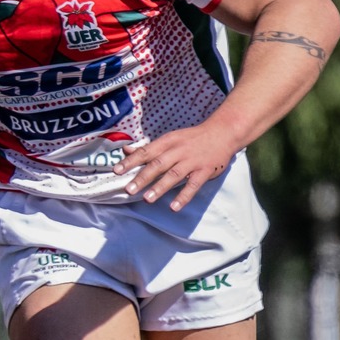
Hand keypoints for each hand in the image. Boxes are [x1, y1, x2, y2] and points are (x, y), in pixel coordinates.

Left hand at [116, 120, 239, 210]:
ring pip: (174, 175)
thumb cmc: (192, 138)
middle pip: (158, 164)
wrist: (223, 132)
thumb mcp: (169, 139)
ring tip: (148, 199)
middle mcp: (178, 151)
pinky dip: (184, 196)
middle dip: (143, 177)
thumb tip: (125, 151)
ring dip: (160, 187)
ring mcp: (192, 161)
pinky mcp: (205, 170)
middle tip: (129, 190)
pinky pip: (194, 185)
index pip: (146, 152)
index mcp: (167, 142)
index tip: (116, 171)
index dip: (131, 161)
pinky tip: (174, 207)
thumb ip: (148, 148)